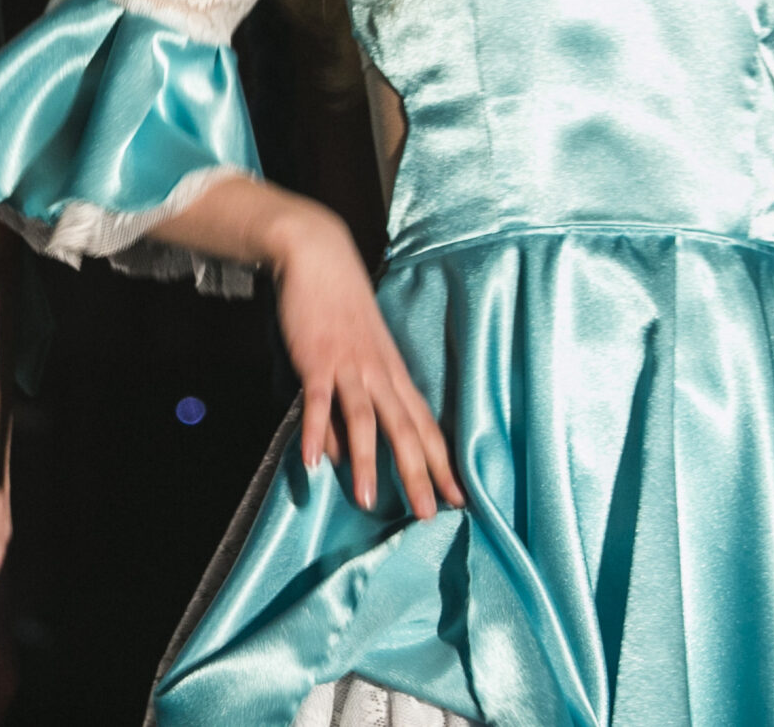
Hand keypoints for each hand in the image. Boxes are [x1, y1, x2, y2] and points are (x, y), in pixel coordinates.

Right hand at [270, 208, 463, 519]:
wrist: (319, 258)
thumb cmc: (340, 309)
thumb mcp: (357, 358)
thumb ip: (352, 408)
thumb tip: (344, 457)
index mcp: (394, 374)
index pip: (426, 426)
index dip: (443, 463)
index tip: (459, 500)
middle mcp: (379, 373)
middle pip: (405, 429)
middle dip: (418, 474)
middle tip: (428, 515)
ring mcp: (349, 366)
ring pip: (364, 419)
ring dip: (367, 461)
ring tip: (368, 502)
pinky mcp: (317, 359)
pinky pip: (319, 401)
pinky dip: (317, 431)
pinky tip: (314, 463)